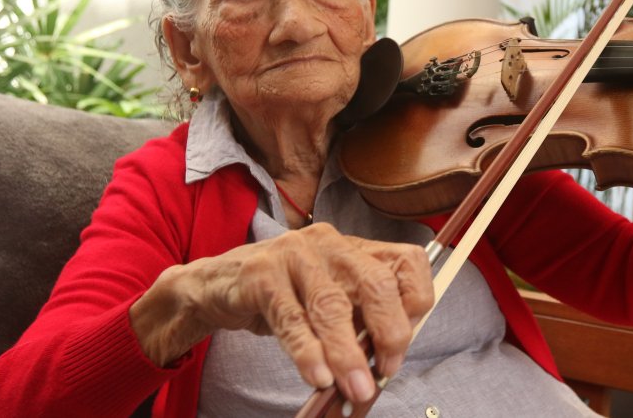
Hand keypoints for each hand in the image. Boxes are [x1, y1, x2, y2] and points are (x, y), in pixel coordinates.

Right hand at [130, 224, 432, 403]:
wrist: (216, 285)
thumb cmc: (284, 295)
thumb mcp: (329, 299)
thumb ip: (361, 319)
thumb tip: (390, 359)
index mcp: (356, 248)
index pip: (406, 261)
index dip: (416, 300)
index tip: (408, 340)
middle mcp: (330, 244)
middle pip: (375, 282)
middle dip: (389, 330)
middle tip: (387, 368)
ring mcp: (295, 255)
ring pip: (332, 306)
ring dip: (348, 353)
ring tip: (356, 388)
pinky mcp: (262, 275)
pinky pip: (291, 319)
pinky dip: (307, 352)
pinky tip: (318, 377)